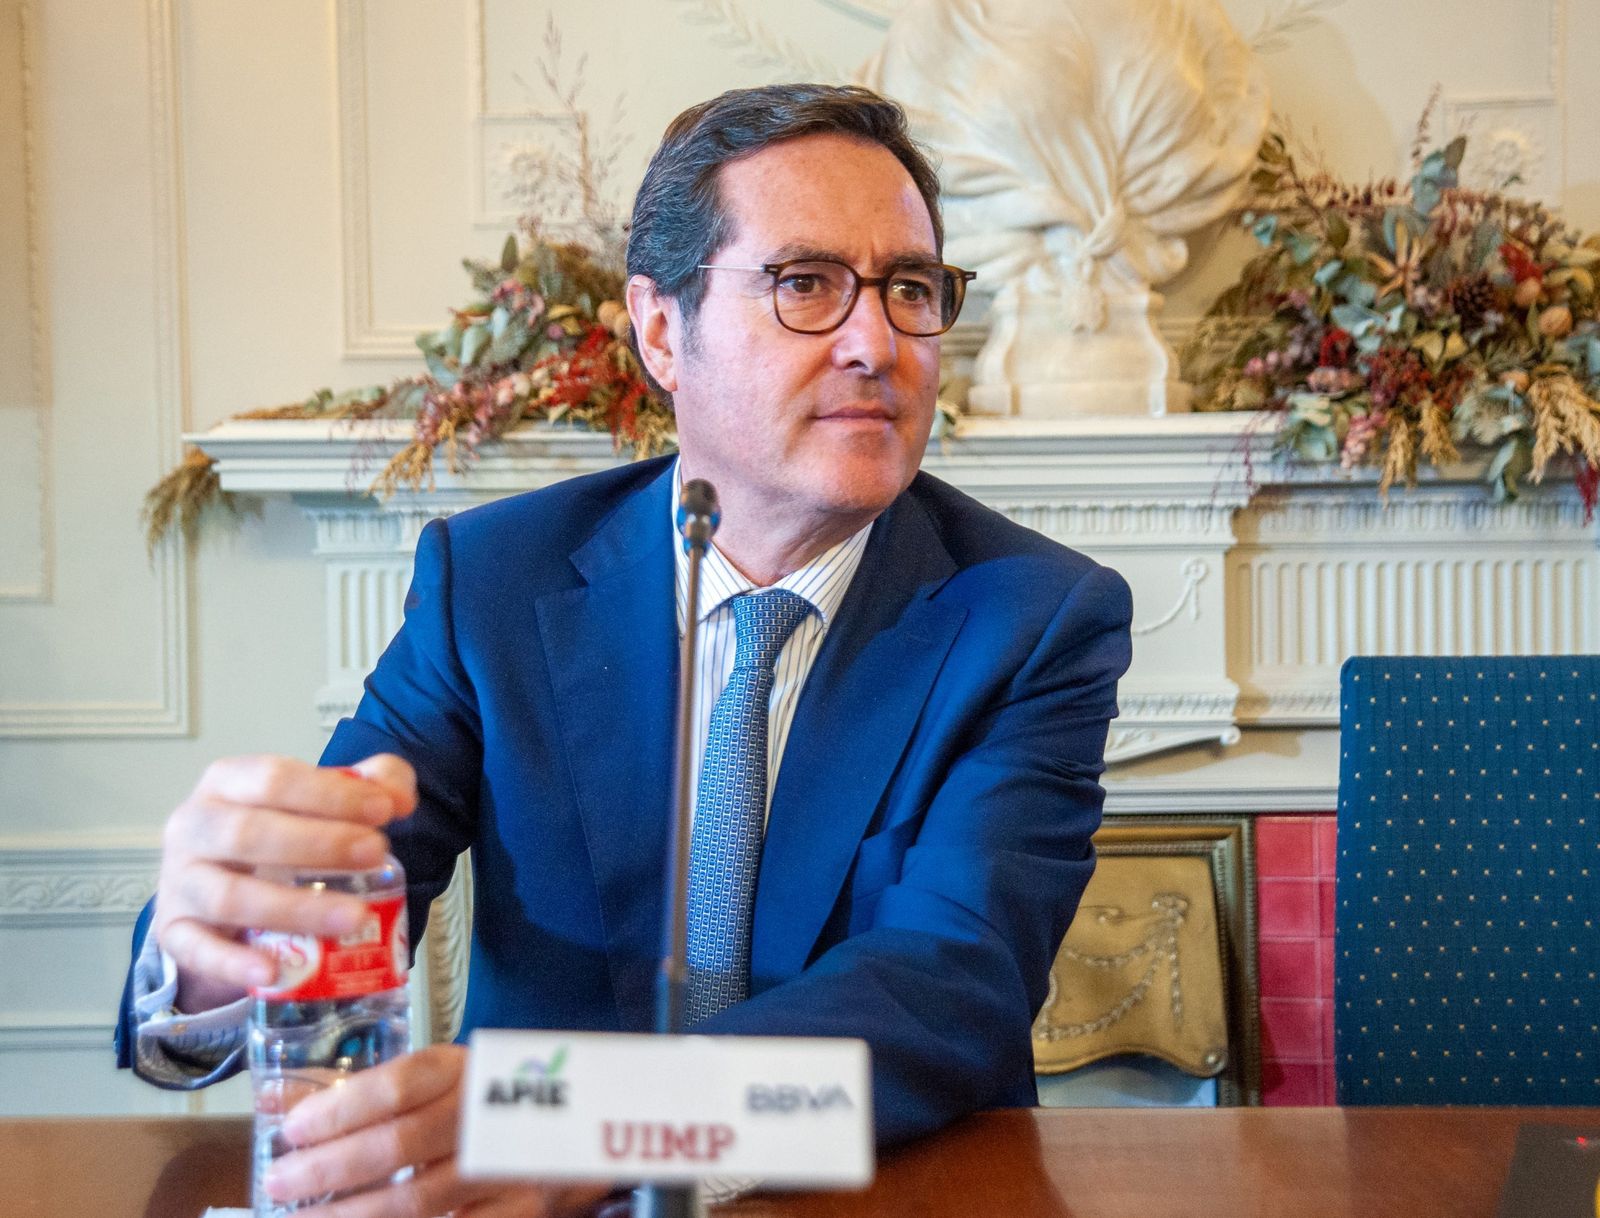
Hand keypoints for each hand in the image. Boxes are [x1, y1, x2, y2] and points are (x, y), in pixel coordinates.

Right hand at [152, 753, 416, 1010]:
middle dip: (318, 843)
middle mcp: (193, 827)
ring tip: (354, 916)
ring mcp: (179, 882)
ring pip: (229, 896)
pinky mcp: (174, 932)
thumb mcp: (320, 800)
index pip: (274, 779)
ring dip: (295, 908)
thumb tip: (399, 798)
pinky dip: (233, 962)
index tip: (385, 811)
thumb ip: (368, 785)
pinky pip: (197, 950)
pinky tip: (274, 969)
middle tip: (376, 853)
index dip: (331, 794)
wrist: (218, 888)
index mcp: (227, 782)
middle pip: (247, 833)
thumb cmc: (277, 832)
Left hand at [264, 1043, 611, 1217]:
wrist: (574, 1128)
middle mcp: (488, 1115)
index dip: (341, 1107)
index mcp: (466, 1069)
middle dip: (331, 1168)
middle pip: (400, 1144)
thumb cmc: (485, 1101)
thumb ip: (361, 1091)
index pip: (399, 1084)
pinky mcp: (519, 1213)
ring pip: (417, 1201)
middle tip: (281, 1181)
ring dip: (352, 1215)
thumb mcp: (434, 1081)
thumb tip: (274, 1099)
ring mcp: (505, 1169)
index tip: (293, 1128)